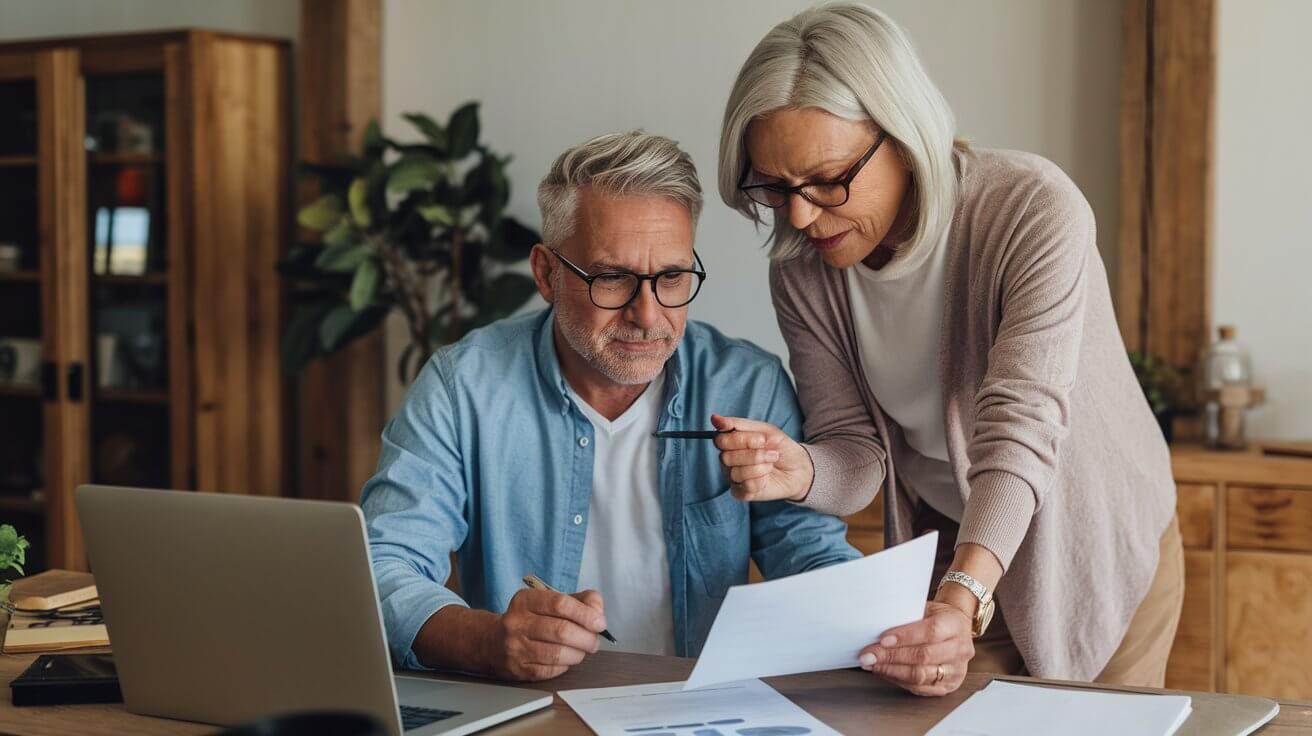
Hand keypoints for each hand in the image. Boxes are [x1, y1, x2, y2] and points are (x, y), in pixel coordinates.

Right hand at [481, 588, 606, 680]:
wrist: (493, 642)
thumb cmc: (530, 620)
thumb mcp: (550, 601)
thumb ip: (579, 601)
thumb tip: (597, 611)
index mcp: (526, 600)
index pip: (560, 604)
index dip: (585, 614)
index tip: (600, 623)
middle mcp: (517, 622)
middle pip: (562, 631)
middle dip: (586, 638)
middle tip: (594, 641)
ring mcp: (515, 647)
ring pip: (558, 653)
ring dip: (578, 654)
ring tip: (582, 651)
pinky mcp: (518, 668)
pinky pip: (551, 670)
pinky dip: (565, 666)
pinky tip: (565, 660)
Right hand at [711, 414, 813, 501]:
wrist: (798, 467)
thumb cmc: (779, 447)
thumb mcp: (763, 430)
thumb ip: (737, 424)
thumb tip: (714, 418)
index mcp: (729, 443)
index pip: (721, 440)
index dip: (742, 440)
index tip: (762, 439)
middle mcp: (727, 461)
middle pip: (726, 457)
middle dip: (754, 455)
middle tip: (771, 453)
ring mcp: (733, 478)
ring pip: (736, 473)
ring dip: (760, 467)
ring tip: (772, 464)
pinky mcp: (741, 493)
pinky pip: (745, 487)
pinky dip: (761, 480)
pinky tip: (767, 478)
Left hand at [858, 601, 973, 695]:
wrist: (957, 628)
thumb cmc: (937, 616)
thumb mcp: (925, 608)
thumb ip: (906, 617)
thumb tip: (875, 625)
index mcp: (955, 625)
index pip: (931, 632)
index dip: (905, 637)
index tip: (882, 640)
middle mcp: (960, 649)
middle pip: (924, 656)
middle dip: (892, 657)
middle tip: (869, 655)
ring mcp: (956, 670)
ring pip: (921, 675)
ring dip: (892, 671)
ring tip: (872, 664)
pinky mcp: (949, 685)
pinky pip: (920, 687)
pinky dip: (898, 680)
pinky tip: (884, 672)